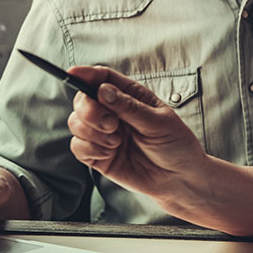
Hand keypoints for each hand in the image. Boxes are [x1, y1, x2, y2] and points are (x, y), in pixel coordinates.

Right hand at [66, 66, 207, 206]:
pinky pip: (77, 147)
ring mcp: (104, 134)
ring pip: (75, 122)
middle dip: (89, 110)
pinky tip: (110, 153)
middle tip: (111, 124)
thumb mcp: (159, 122)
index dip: (86, 74)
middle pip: (82, 99)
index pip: (103, 78)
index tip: (73, 73)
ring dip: (92, 132)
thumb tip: (103, 90)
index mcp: (131, 97)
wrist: (179, 179)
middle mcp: (113, 112)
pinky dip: (90, 149)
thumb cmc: (176, 145)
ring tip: (117, 142)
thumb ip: (129, 107)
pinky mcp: (98, 155)